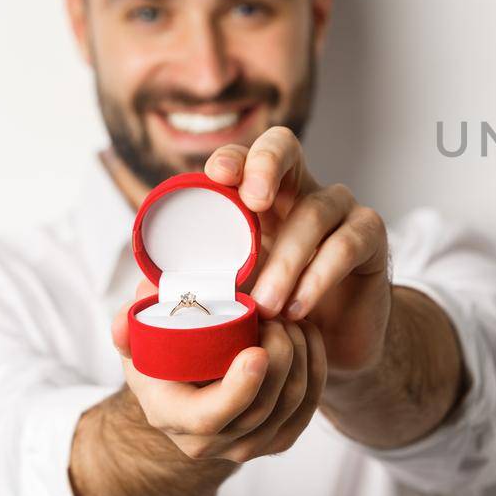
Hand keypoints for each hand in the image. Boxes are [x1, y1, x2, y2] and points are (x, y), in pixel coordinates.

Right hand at [110, 280, 327, 461]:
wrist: (187, 391)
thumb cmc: (165, 358)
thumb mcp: (141, 339)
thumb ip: (129, 325)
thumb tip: (122, 321)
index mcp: (172, 417)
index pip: (210, 418)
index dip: (239, 388)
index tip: (257, 352)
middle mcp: (209, 443)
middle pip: (261, 407)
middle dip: (280, 356)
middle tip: (276, 315)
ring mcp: (247, 446)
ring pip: (291, 403)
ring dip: (300, 355)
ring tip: (288, 318)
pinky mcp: (279, 438)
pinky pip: (309, 404)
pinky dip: (314, 364)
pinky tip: (306, 334)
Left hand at [204, 126, 392, 376]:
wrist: (335, 348)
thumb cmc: (274, 317)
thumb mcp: (225, 308)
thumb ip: (180, 306)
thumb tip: (124, 317)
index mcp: (262, 199)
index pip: (246, 157)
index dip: (234, 157)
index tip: (215, 175)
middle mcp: (300, 192)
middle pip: (286, 147)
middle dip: (266, 164)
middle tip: (253, 202)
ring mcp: (340, 212)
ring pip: (316, 210)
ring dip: (287, 258)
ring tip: (265, 305)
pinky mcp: (371, 239)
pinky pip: (349, 241)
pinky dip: (321, 274)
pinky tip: (299, 307)